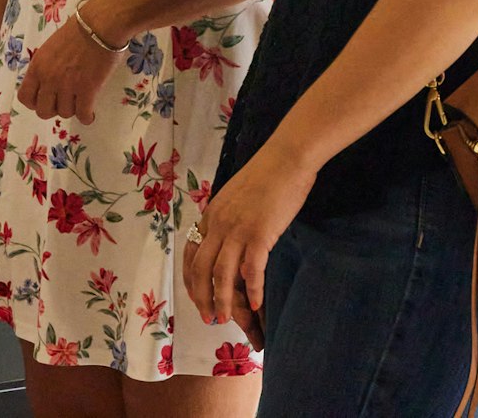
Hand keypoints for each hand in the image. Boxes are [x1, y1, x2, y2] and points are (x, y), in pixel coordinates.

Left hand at [16, 18, 118, 123]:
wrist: (100, 25)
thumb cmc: (77, 31)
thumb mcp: (50, 48)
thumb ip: (45, 67)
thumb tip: (47, 85)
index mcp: (37, 66)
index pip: (25, 97)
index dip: (35, 103)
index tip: (46, 100)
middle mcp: (49, 78)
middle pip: (43, 112)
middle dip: (54, 109)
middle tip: (65, 102)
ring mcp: (68, 85)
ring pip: (65, 114)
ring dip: (73, 110)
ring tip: (80, 102)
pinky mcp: (88, 90)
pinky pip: (83, 115)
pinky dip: (87, 117)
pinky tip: (90, 113)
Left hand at [182, 141, 314, 348]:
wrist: (286, 158)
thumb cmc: (266, 176)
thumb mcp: (235, 197)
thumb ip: (227, 218)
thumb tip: (228, 240)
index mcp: (210, 215)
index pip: (190, 254)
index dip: (191, 281)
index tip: (197, 299)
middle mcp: (218, 224)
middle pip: (200, 269)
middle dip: (202, 298)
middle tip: (209, 319)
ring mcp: (238, 229)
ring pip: (221, 274)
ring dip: (222, 301)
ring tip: (227, 319)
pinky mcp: (260, 233)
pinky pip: (252, 269)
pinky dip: (253, 290)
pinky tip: (258, 304)